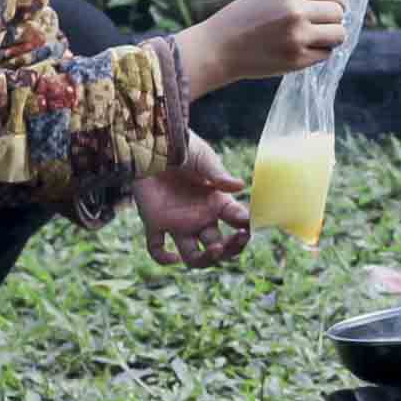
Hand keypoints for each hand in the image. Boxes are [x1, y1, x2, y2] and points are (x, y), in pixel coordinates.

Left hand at [135, 135, 250, 268]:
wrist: (151, 141)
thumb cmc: (181, 145)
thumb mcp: (203, 158)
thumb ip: (219, 175)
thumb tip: (241, 187)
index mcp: (215, 201)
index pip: (237, 221)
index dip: (245, 226)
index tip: (249, 225)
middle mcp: (199, 216)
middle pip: (219, 246)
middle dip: (231, 248)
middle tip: (235, 239)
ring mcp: (177, 222)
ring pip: (194, 256)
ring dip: (206, 260)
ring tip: (213, 250)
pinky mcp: (154, 221)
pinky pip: (157, 249)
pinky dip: (163, 259)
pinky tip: (173, 258)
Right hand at [173, 0, 347, 91]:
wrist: (218, 47)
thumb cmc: (244, 19)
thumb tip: (337, 0)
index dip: (338, 0)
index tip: (336, 7)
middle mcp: (296, 9)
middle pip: (338, 12)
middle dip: (334, 19)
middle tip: (323, 25)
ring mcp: (298, 36)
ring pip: (338, 34)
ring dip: (332, 36)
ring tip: (317, 37)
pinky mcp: (297, 59)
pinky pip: (326, 54)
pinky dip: (319, 52)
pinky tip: (303, 49)